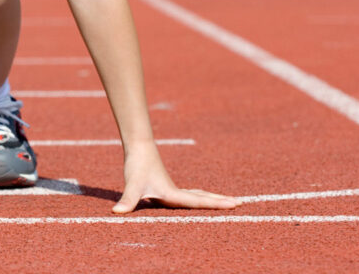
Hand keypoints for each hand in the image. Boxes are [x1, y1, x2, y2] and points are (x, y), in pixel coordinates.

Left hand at [112, 141, 239, 213]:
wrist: (137, 146)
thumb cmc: (136, 166)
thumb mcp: (132, 186)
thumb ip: (127, 201)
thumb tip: (117, 212)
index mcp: (173, 194)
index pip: (199, 202)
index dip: (217, 204)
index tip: (236, 204)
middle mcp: (176, 191)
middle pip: (203, 197)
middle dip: (221, 201)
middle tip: (241, 203)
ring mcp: (172, 187)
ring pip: (197, 194)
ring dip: (212, 198)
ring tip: (227, 201)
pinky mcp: (166, 185)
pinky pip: (188, 193)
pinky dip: (199, 196)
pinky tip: (199, 197)